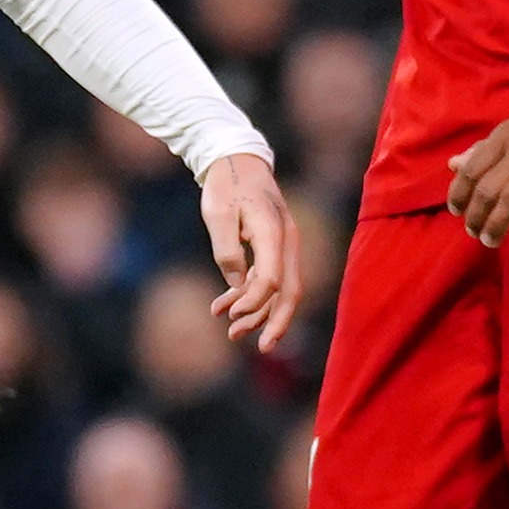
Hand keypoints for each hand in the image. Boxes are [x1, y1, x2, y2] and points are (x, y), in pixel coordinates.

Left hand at [196, 152, 298, 352]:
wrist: (236, 160)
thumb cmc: (225, 184)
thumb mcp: (217, 214)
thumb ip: (227, 249)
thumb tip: (237, 284)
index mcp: (273, 231)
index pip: (272, 278)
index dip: (253, 302)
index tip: (228, 314)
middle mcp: (286, 240)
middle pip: (290, 290)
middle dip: (275, 322)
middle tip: (260, 348)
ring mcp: (283, 244)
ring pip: (280, 288)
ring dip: (258, 313)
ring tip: (232, 334)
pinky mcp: (274, 247)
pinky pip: (268, 278)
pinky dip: (249, 295)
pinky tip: (223, 307)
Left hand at [443, 83, 508, 245]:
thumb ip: (484, 148)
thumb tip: (453, 165)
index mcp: (504, 138)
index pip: (471, 171)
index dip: (459, 194)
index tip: (457, 212)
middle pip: (487, 190)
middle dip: (475, 216)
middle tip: (474, 233)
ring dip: (497, 223)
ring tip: (491, 240)